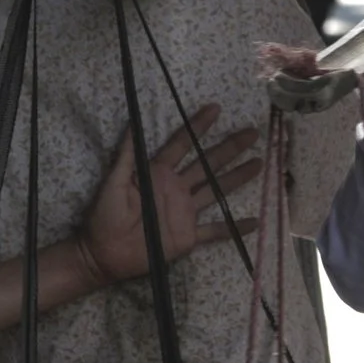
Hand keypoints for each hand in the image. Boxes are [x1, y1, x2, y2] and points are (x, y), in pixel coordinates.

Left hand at [79, 104, 262, 281]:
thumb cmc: (104, 216)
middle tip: (252, 132)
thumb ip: (126, 154)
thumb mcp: (112, 181)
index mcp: (158, 173)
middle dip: (230, 147)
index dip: (197, 126)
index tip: (215, 108)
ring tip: (260, 163)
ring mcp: (185, 212)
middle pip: (208, 164)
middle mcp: (176, 188)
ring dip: (238, 177)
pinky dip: (233, 227)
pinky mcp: (188, 236)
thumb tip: (132, 121)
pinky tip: (254, 221)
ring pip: (217, 191)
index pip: (182, 144)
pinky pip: (215, 231)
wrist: (104, 254)